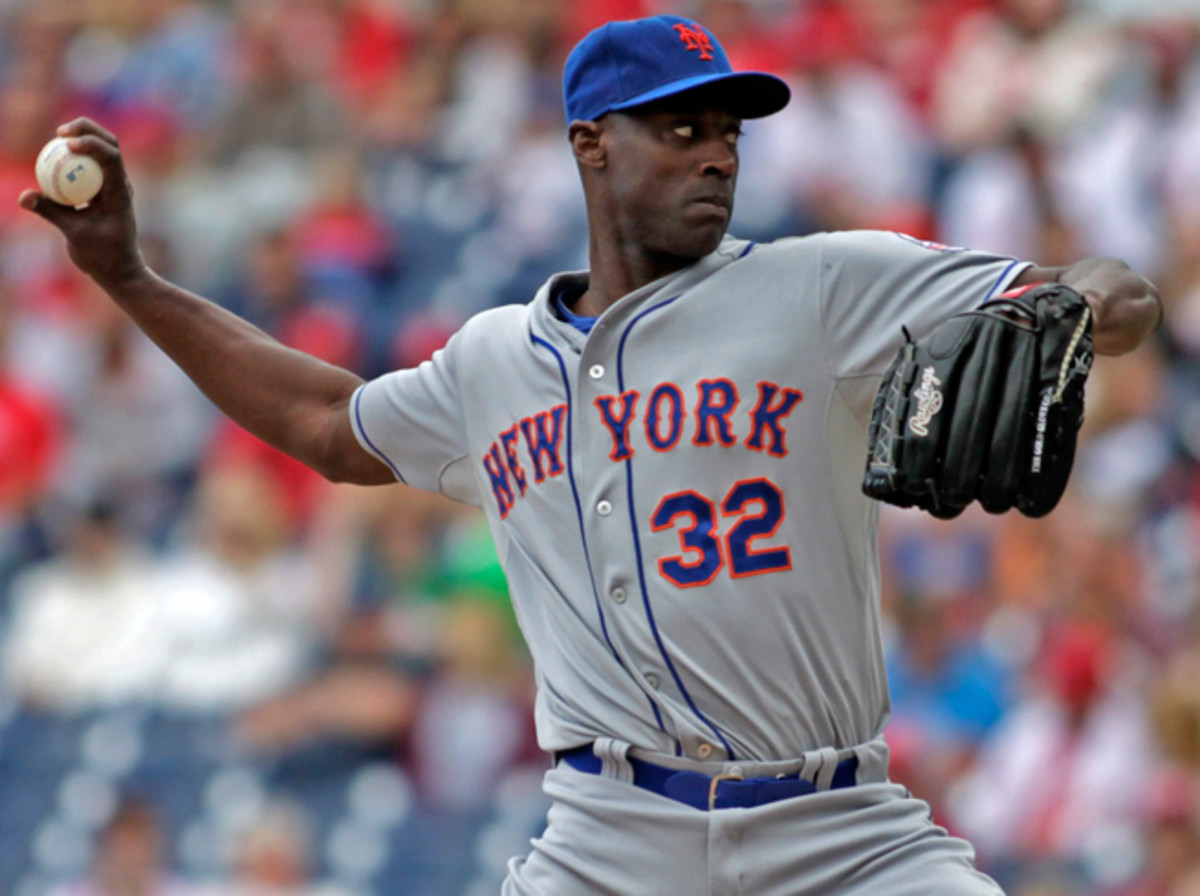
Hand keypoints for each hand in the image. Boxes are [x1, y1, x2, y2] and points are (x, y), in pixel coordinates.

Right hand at [18, 118, 147, 289]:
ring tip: (59, 136)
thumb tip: (23, 197)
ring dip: (85, 138)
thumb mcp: (74, 234)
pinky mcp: (105, 191)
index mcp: (120, 194)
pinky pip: (92, 166)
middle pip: (111, 145)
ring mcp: (114, 187)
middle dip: (89, 130)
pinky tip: (57, 156)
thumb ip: (50, 211)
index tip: (67, 143)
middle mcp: (120, 186)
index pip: (112, 158)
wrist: (119, 270)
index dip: (91, 144)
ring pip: (104, 152)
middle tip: (61, 131)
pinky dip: (77, 157)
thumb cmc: (101, 255)